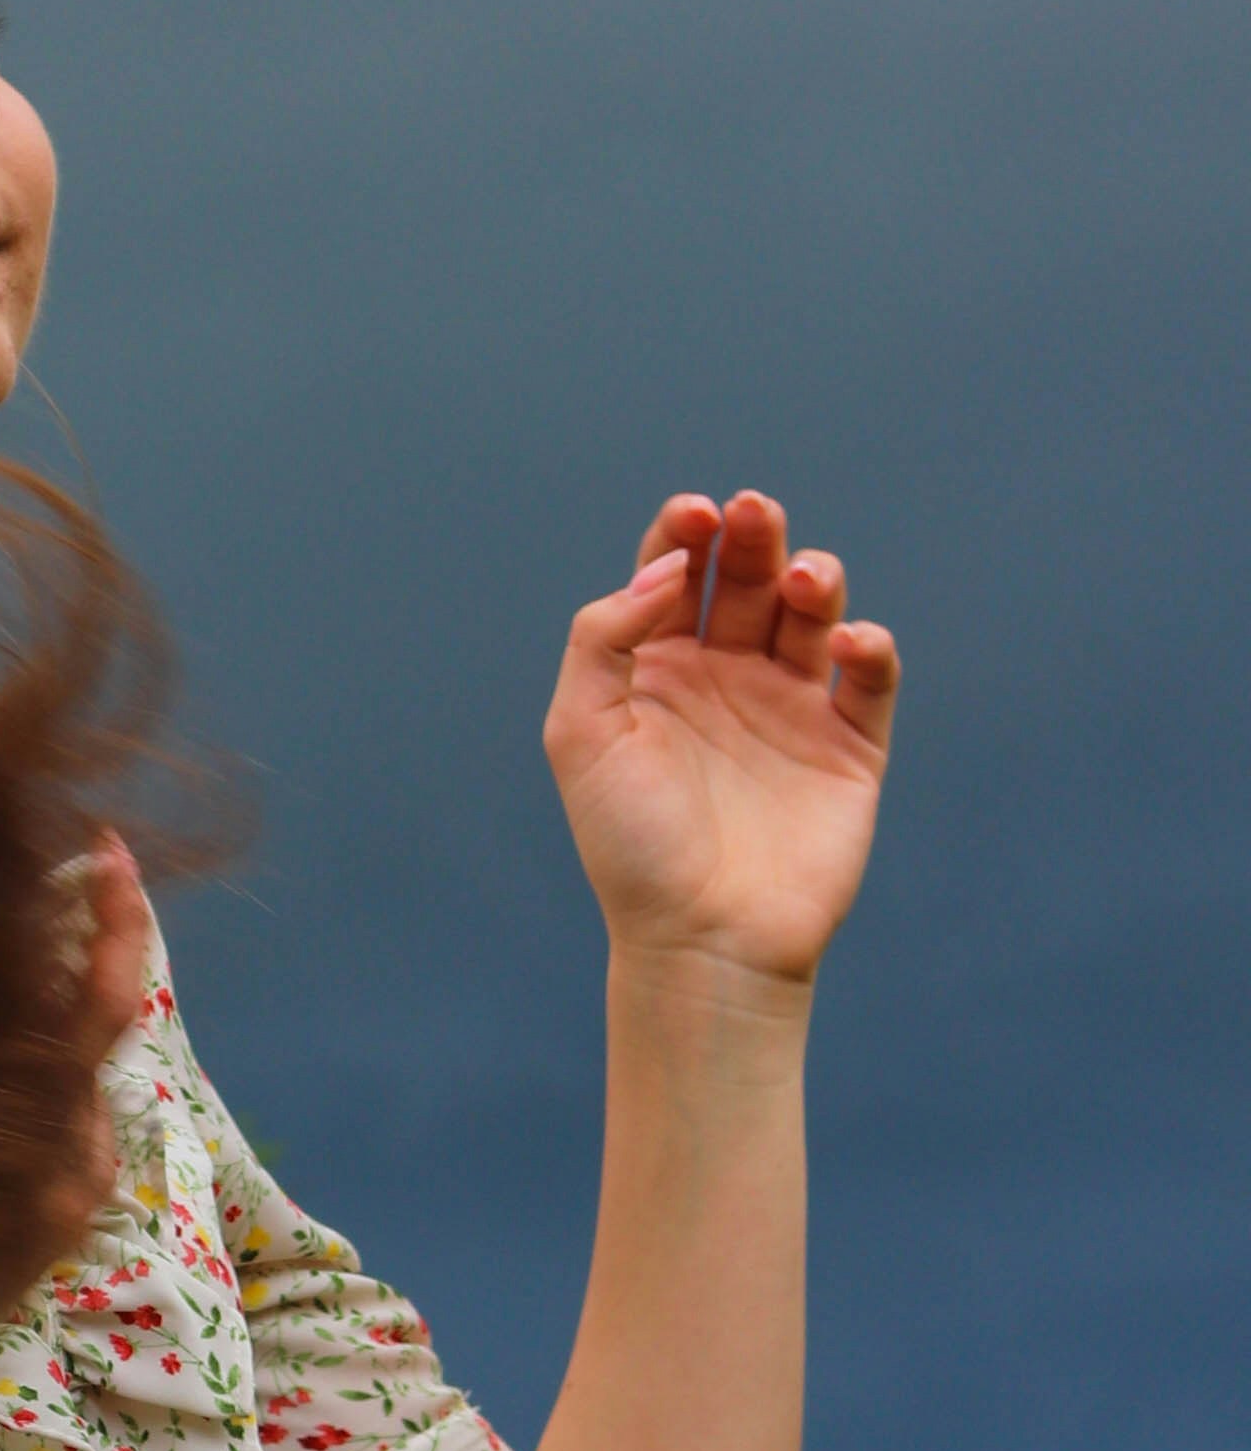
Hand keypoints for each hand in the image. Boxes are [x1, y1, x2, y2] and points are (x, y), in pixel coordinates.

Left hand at [542, 494, 897, 989]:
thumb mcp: (581, 733)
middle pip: (748, 579)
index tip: (694, 513)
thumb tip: (665, 567)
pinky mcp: (849, 746)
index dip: (685, 533)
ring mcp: (790, 708)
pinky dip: (867, 645)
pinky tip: (846, 639)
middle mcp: (725, 678)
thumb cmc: (631, 845)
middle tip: (754, 511)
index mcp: (656, 671)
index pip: (674, 575)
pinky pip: (868, 679)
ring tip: (805, 577)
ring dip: (814, 578)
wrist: (702, 939)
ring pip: (810, 614)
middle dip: (754, 536)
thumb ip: (604, 639)